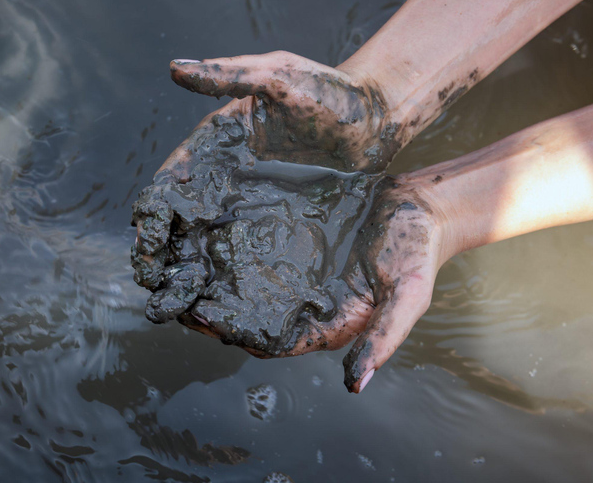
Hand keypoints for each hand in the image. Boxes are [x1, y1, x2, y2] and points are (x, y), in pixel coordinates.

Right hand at [132, 51, 400, 324]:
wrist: (376, 119)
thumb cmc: (330, 92)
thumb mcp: (280, 76)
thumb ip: (230, 75)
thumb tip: (175, 69)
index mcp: (214, 147)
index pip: (169, 185)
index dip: (152, 214)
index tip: (148, 241)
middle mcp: (224, 181)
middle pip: (179, 226)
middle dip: (161, 256)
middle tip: (156, 288)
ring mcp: (249, 206)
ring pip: (205, 246)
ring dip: (188, 275)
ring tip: (181, 308)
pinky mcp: (276, 224)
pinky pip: (244, 254)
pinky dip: (227, 278)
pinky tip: (222, 303)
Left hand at [183, 175, 446, 393]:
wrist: (419, 205)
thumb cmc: (416, 252)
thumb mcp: (408, 296)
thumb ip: (384, 338)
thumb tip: (356, 387)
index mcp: (327, 323)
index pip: (272, 339)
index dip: (236, 333)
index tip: (203, 319)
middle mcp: (303, 300)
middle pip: (247, 314)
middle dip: (210, 309)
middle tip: (172, 296)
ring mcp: (294, 269)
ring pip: (243, 280)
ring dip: (210, 277)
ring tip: (174, 267)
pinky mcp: (291, 238)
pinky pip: (252, 244)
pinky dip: (225, 243)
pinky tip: (199, 230)